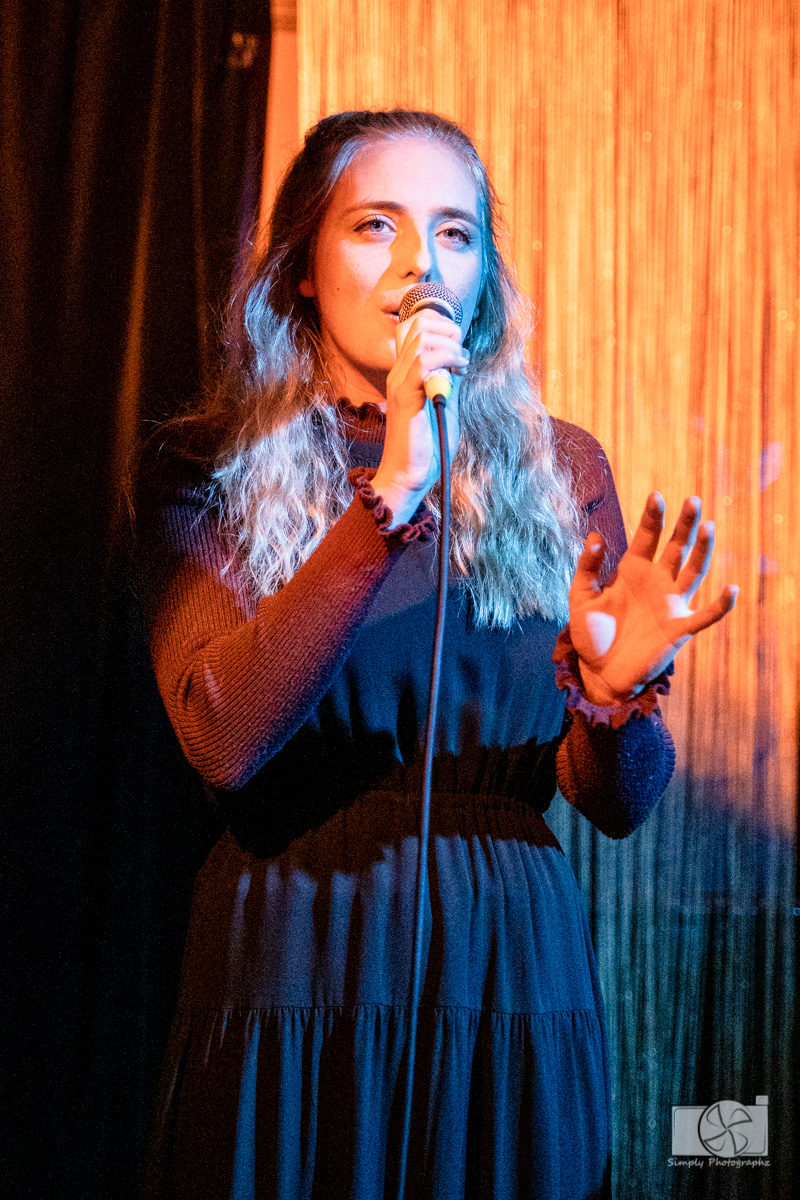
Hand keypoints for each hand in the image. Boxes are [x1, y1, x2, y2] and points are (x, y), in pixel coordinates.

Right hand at [371, 310, 467, 523]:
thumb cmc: (426, 445)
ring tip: (461, 364)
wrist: (408, 475)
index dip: (440, 326)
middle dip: (447, 330)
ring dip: (450, 345)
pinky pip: (424, 362)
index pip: (412, 328)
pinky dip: (447, 359)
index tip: (458, 349)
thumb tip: (460, 362)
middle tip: (461, 354)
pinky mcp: (405, 397)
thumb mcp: (444, 405)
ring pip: (422, 338)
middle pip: (417, 324)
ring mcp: (399, 383)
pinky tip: (459, 372)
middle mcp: (397, 373)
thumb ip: (448, 383)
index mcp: (404, 374)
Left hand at [568, 493, 737, 704]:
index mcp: (632, 570)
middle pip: (676, 547)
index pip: (647, 537)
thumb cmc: (590, 634)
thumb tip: (595, 536)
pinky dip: (719, 605)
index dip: (652, 517)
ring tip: (708, 527)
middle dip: (685, 524)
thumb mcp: (581, 598)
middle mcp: (656, 581)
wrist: (599, 672)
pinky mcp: (679, 629)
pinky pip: (705, 616)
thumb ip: (587, 568)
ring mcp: (670, 604)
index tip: (657, 496)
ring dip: (702, 551)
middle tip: (693, 499)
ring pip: (693, 572)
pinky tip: (730, 589)